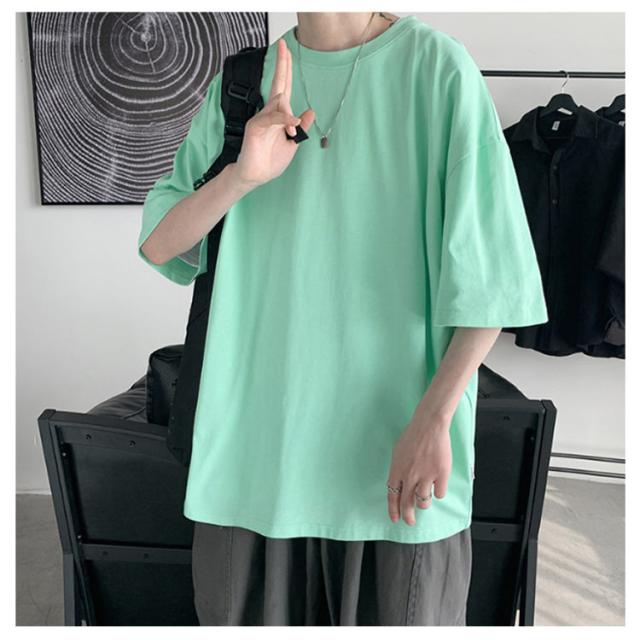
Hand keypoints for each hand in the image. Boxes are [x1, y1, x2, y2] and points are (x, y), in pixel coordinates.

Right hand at [234, 38, 314, 188]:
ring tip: (292, 133)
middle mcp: (269, 112)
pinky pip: (273, 118)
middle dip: (281, 64)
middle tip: (283, 45)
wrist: (255, 176)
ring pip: (279, 104)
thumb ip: (301, 127)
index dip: (285, 69)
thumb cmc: (271, 161)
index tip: (287, 50)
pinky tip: (292, 126)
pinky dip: (284, 120)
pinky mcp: (256, 127)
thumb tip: (310, 111)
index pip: (283, 87)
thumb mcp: (292, 143)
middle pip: (277, 84)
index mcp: (278, 115)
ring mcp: (261, 118)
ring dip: (289, 116)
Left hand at [386, 414, 451, 525]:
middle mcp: (410, 476)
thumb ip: (398, 470)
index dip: (393, 510)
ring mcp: (426, 476)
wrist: (429, 426)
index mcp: (397, 470)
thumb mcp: (397, 453)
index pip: (392, 496)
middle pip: (407, 503)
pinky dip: (439, 491)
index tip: (395, 519)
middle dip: (408, 516)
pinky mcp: (441, 475)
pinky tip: (438, 483)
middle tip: (410, 522)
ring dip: (424, 503)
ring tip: (425, 496)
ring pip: (424, 502)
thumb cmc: (413, 436)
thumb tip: (401, 484)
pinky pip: (440, 493)